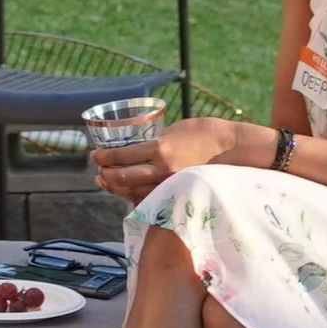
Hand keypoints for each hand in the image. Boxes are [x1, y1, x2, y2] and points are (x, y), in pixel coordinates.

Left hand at [91, 117, 239, 204]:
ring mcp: (170, 184)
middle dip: (106, 175)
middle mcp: (162, 169)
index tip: (94, 155)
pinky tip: (126, 192)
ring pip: (135, 192)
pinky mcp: (178, 193)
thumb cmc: (205, 132)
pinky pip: (150, 198)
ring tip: (105, 183)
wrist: (232, 149)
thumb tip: (139, 147)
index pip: (123, 156)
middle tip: (98, 171)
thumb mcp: (175, 129)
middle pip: (124, 178)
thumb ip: (156, 141)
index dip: (104, 157)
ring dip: (116, 188)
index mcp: (160, 149)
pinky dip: (134, 196)